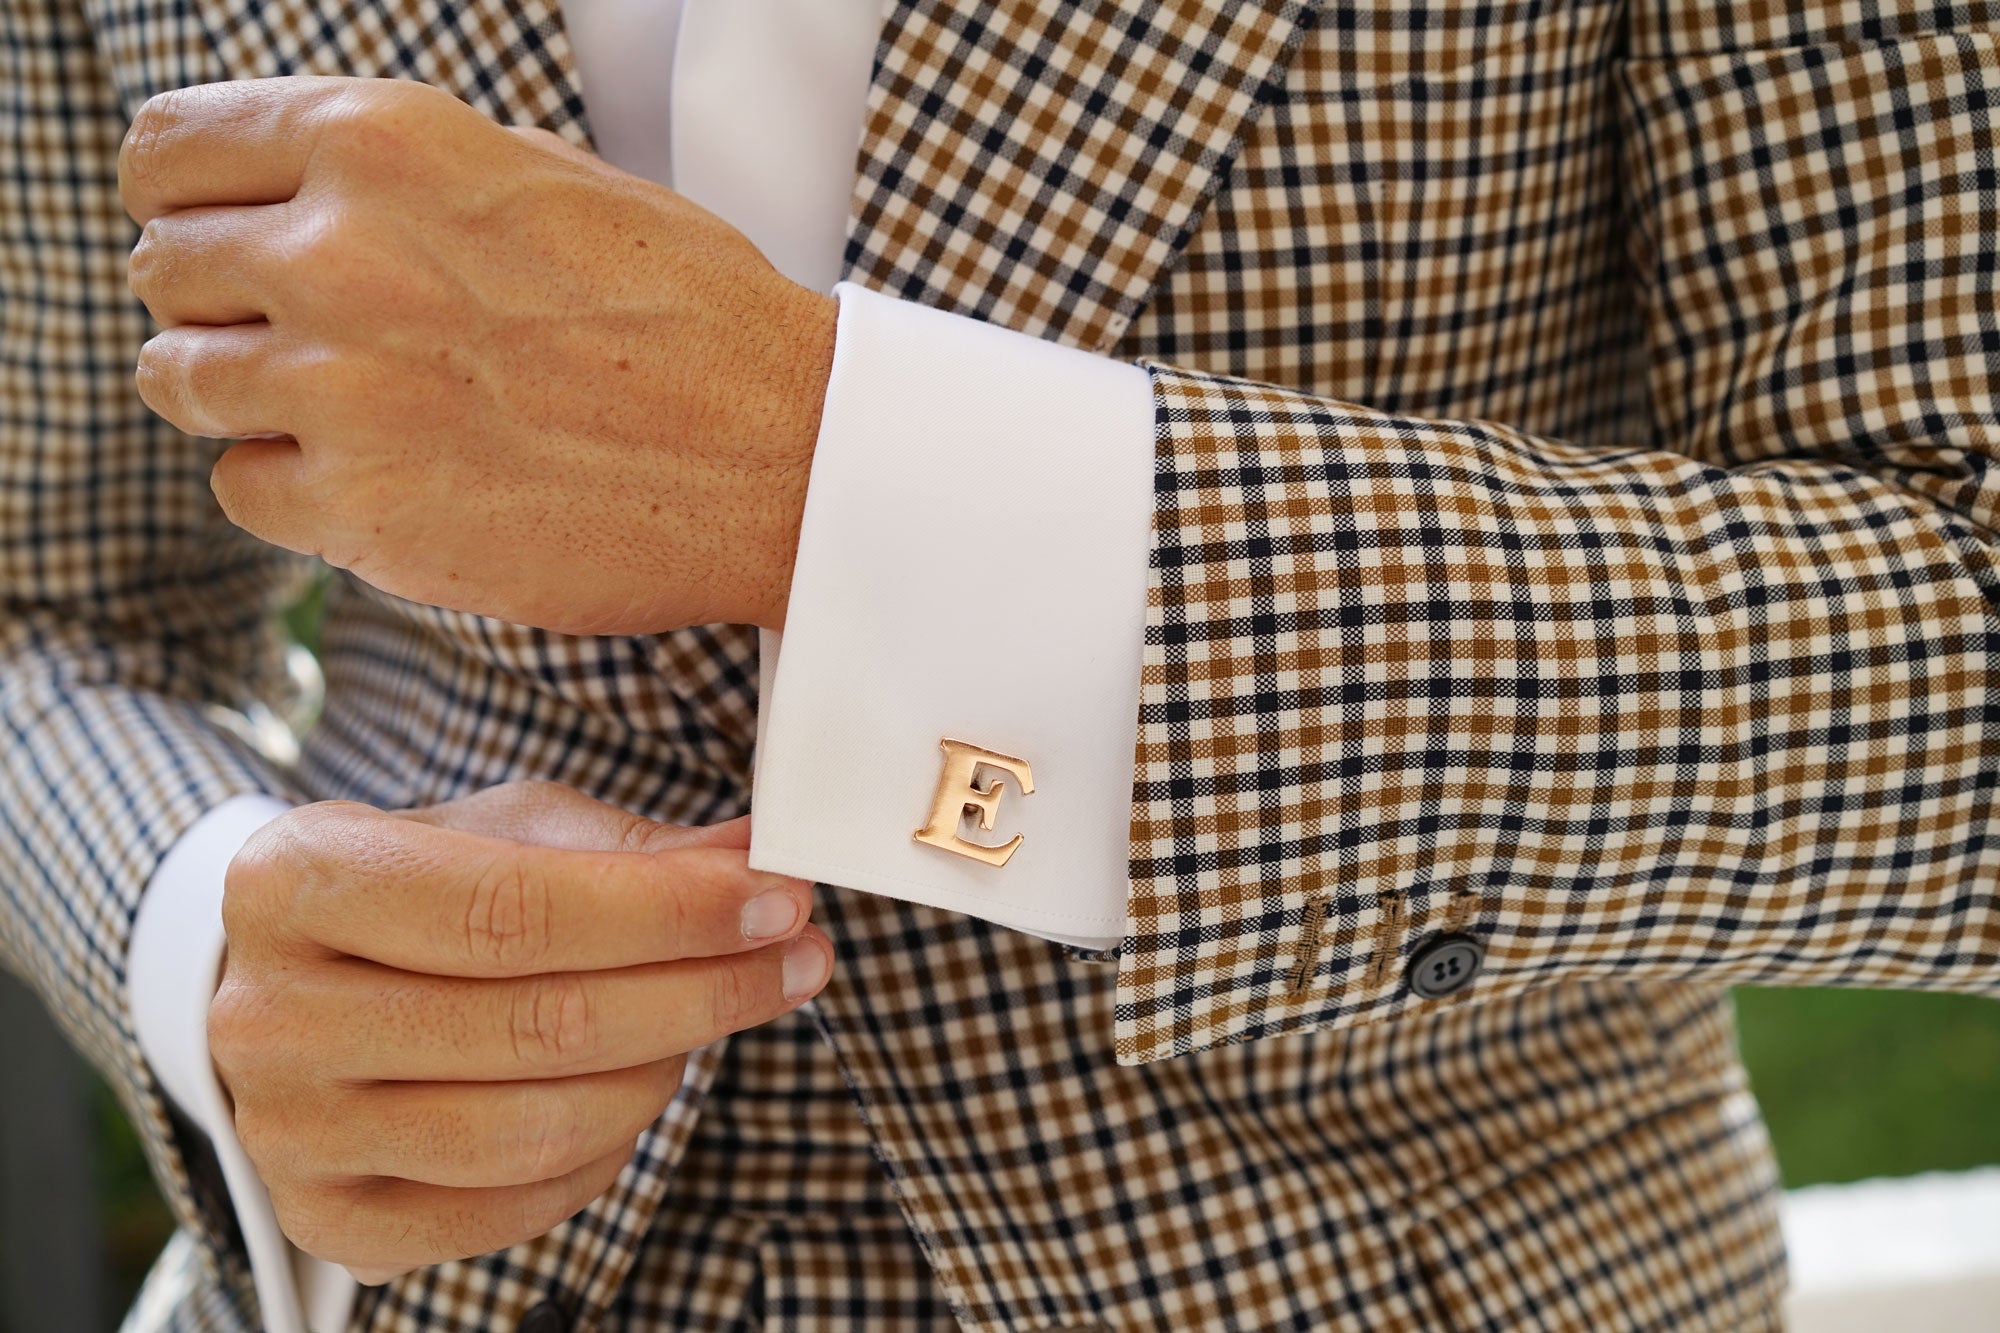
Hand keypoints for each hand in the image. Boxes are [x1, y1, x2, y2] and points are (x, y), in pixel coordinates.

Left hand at [119, 76, 835, 634]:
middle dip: (221, 300)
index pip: (169, 150)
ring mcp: (342, 388)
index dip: (185, 196)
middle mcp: (341, 254)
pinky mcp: (361, 510)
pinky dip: (296, 487)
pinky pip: (240, 488)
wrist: (785, 456)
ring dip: (245, 394)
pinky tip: (388, 474)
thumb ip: (395, 174)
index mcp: (385, 142)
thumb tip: (286, 194)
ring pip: (180, 380)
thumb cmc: (691, 316)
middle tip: (306, 335)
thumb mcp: (540, 177)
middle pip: (166, 268)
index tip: (212, 232)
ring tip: (348, 408)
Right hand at [208, 781, 828, 1282]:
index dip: (664, 912)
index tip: (774, 899)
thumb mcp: (506, 830)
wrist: (299, 981)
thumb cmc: (420, 890)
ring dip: (664, 1071)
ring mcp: (290, 1132)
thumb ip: (627, 847)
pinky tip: (640, 1086)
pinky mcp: (333, 1218)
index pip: (510, 910)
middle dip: (700, 989)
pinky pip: (514, 1206)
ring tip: (712, 1016)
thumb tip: (757, 857)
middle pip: (536, 1024)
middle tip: (797, 958)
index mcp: (299, 882)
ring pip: (533, 1127)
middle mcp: (271, 1016)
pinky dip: (607, 1151)